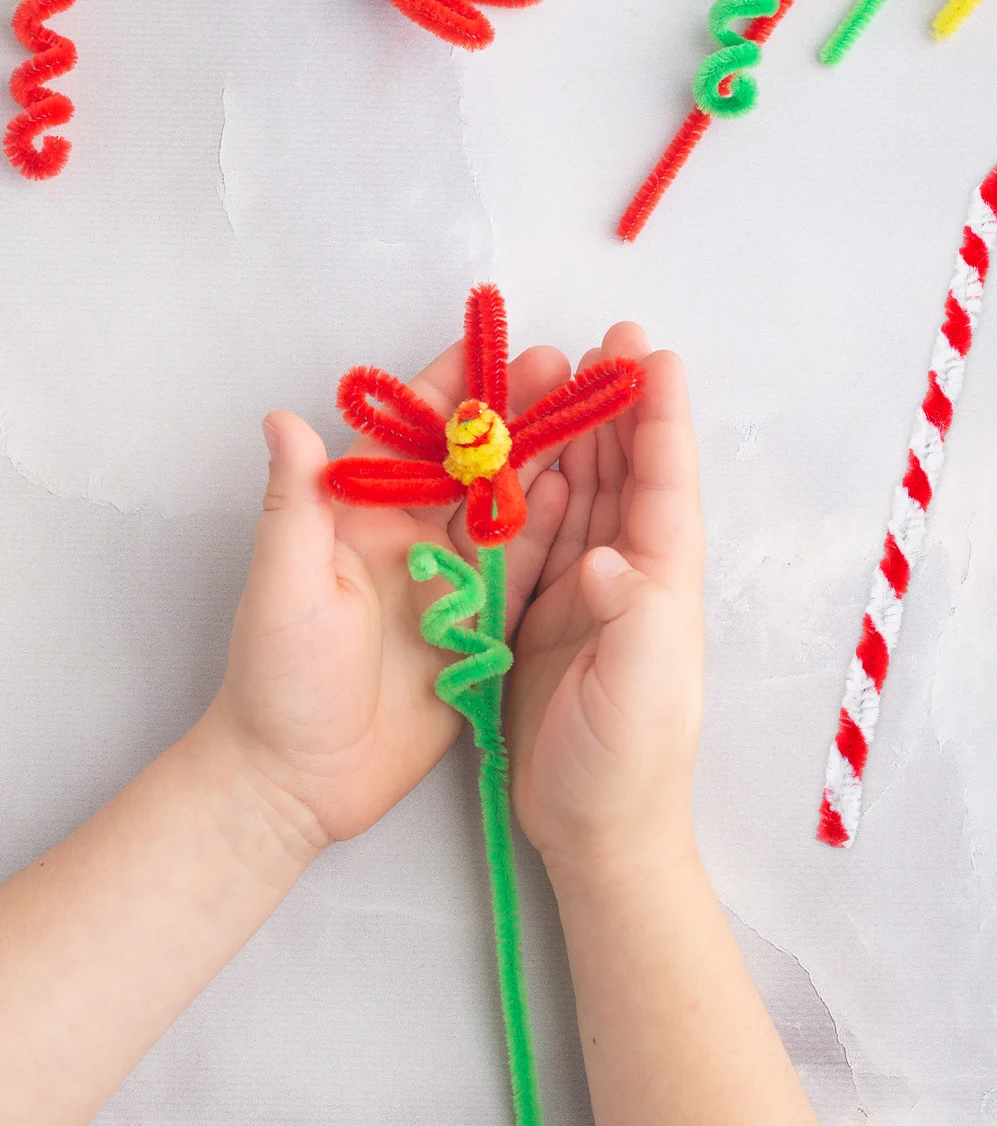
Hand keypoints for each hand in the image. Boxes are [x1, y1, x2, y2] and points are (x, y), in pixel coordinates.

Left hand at [208, 335, 580, 855]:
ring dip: (543, 457)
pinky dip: (550, 529)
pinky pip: (519, 567)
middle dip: (517, 410)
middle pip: (471, 460)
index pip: (410, 435)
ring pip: (503, 504)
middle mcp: (408, 538)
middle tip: (566, 366)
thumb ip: (295, 506)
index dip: (452, 389)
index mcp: (359, 517)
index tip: (494, 345)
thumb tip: (286, 419)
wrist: (301, 780)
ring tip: (589, 411)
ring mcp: (447, 581)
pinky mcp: (477, 624)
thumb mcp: (283, 588)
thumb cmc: (278, 683)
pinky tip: (582, 493)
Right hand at [506, 325, 704, 881]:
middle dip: (619, 407)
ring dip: (579, 438)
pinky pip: (543, 537)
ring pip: (586, 498)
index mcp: (662, 585)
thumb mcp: (639, 690)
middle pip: (628, 476)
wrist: (597, 832)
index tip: (652, 355)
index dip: (660, 418)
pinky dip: (536, 492)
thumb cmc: (627, 764)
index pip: (665, 485)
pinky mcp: (549, 620)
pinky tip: (522, 460)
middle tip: (604, 341)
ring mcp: (591, 598)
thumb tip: (606, 555)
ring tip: (562, 379)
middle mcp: (632, 580)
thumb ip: (631, 618)